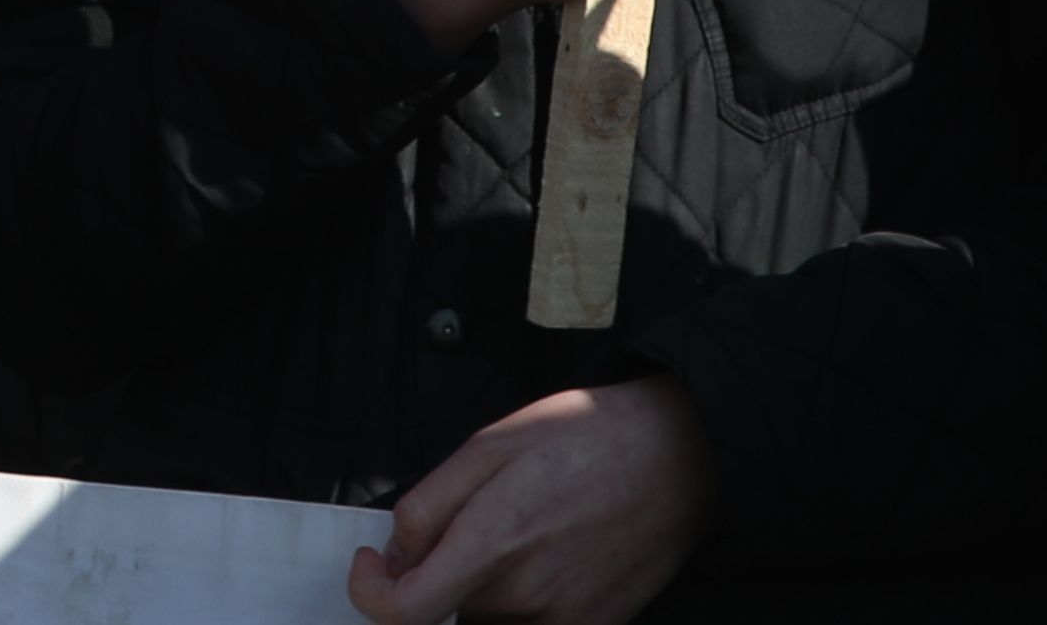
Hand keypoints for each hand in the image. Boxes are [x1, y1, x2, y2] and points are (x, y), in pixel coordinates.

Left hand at [349, 377, 716, 624]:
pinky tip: (545, 557)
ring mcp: (564, 621)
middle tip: (467, 522)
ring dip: (479, 592)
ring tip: (520, 532)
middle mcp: (526, 598)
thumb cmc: (582, 439)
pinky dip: (519, 604)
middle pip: (446, 611)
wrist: (677, 457)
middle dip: (436, 575)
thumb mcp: (487, 446)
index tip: (373, 565)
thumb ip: (428, 506)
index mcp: (491, 546)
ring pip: (487, 621)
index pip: (405, 614)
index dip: (370, 594)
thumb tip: (397, 554)